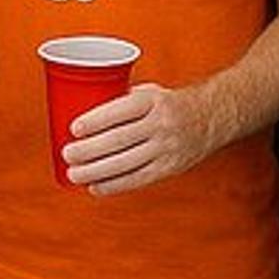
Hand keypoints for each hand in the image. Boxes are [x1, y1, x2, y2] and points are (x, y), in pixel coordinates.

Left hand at [60, 83, 216, 195]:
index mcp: (153, 100)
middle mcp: (161, 124)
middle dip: (89, 150)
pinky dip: (114, 185)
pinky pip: (138, 179)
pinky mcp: (170, 168)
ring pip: (126, 163)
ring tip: (74, 174)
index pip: (121, 111)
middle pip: (120, 139)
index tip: (73, 128)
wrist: (211, 117)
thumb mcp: (149, 91)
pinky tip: (95, 187)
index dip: (96, 120)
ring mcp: (167, 148)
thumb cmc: (169, 103)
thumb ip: (121, 100)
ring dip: (96, 171)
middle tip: (67, 154)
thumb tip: (81, 109)